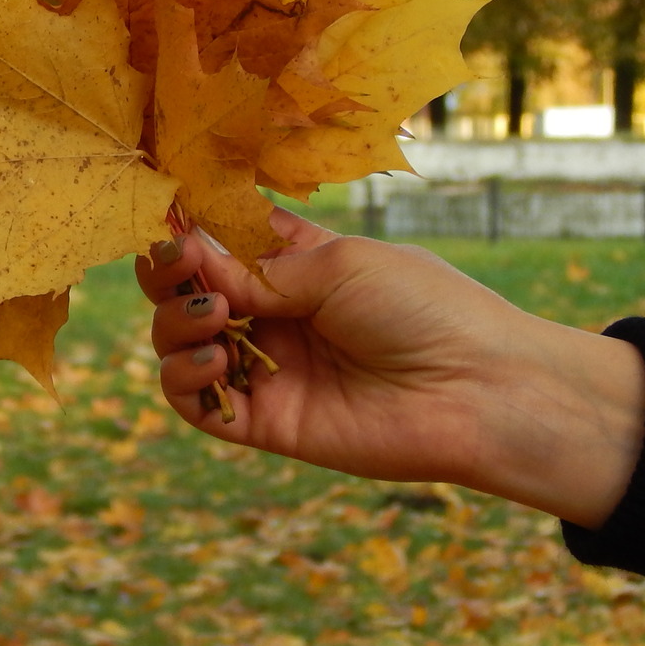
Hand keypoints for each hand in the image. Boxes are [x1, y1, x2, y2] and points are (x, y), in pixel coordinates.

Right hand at [135, 208, 644, 527]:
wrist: (477, 389)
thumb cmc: (425, 308)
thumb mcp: (339, 265)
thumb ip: (259, 269)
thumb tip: (190, 261)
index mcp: (294, 266)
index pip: (217, 243)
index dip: (186, 232)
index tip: (169, 222)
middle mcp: (274, 314)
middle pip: (185, 291)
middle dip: (168, 275)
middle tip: (181, 268)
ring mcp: (268, 369)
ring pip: (180, 345)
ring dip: (176, 325)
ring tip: (212, 317)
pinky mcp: (267, 423)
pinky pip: (199, 406)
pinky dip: (184, 380)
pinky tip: (215, 361)